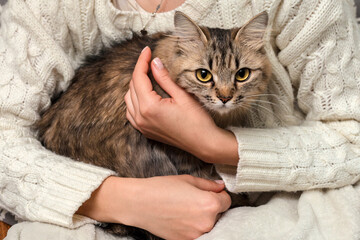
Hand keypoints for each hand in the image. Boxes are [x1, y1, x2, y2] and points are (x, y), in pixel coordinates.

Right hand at [77, 175, 230, 239]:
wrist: (139, 203)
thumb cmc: (162, 188)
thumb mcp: (188, 180)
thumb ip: (208, 184)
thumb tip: (221, 187)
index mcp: (209, 204)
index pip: (227, 201)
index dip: (219, 195)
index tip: (211, 193)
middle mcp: (206, 222)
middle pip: (219, 214)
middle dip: (211, 207)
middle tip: (194, 200)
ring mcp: (196, 235)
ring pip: (209, 225)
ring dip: (203, 218)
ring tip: (186, 209)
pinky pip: (197, 233)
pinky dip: (193, 227)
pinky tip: (181, 218)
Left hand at [125, 47, 238, 164]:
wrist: (203, 143)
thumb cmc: (196, 121)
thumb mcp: (182, 96)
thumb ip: (164, 78)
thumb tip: (154, 62)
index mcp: (149, 107)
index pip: (138, 77)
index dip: (142, 61)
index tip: (147, 50)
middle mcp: (140, 117)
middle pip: (132, 87)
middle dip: (139, 71)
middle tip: (149, 60)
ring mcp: (141, 126)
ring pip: (129, 99)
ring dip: (135, 86)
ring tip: (147, 75)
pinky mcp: (145, 131)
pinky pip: (131, 112)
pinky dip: (134, 100)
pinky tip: (143, 95)